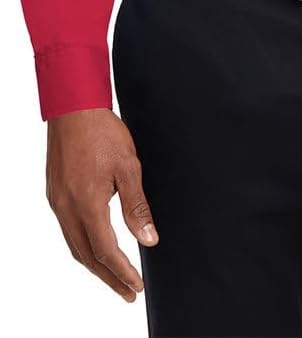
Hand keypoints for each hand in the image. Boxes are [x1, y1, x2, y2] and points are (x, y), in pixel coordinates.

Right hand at [46, 107, 158, 301]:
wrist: (74, 107)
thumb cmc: (102, 132)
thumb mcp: (128, 167)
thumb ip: (137, 206)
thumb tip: (149, 239)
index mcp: (87, 204)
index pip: (105, 251)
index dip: (122, 272)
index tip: (136, 286)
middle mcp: (67, 208)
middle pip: (87, 256)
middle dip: (109, 278)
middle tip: (127, 292)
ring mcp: (57, 202)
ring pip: (74, 245)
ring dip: (94, 265)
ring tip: (113, 277)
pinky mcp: (54, 194)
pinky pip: (67, 230)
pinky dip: (82, 246)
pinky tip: (93, 246)